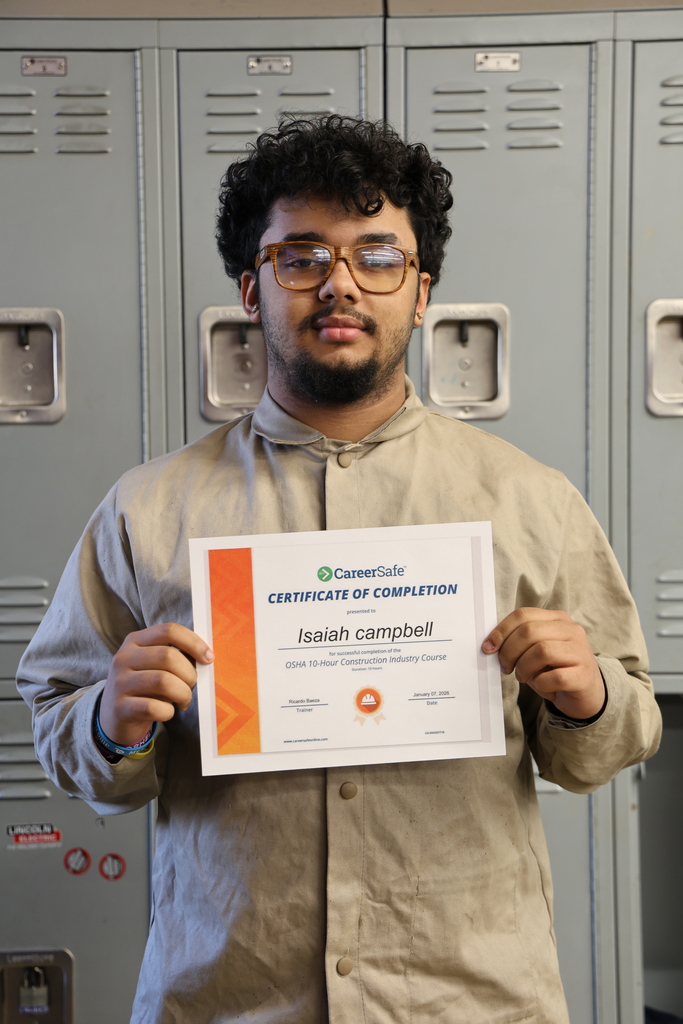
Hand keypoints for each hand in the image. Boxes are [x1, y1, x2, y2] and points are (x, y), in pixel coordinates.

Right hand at [99, 623, 213, 746]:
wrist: (114, 716)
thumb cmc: (144, 687)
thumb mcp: (153, 665)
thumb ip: (174, 656)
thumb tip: (206, 657)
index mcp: (135, 641)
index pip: (169, 630)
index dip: (193, 642)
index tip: (208, 658)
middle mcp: (123, 658)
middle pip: (168, 656)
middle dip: (189, 673)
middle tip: (191, 686)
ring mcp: (119, 683)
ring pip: (163, 681)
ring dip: (183, 693)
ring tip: (184, 700)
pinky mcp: (120, 707)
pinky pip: (154, 707)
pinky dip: (169, 712)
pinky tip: (168, 712)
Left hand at [482, 608, 604, 719]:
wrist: (587, 693)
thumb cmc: (555, 668)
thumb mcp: (536, 650)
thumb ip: (520, 642)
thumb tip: (492, 644)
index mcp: (557, 619)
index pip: (523, 615)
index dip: (501, 631)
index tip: (488, 647)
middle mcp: (571, 630)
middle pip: (529, 631)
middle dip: (509, 651)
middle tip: (505, 667)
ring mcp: (580, 651)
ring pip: (541, 651)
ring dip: (524, 668)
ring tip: (523, 677)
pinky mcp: (584, 675)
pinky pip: (554, 677)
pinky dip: (540, 684)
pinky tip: (543, 686)